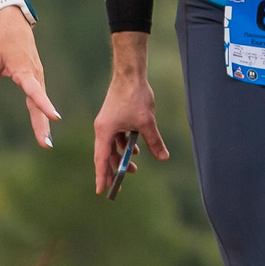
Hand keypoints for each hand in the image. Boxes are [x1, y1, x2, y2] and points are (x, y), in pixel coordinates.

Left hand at [0, 13, 59, 146]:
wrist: (14, 23)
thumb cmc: (1, 40)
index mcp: (24, 71)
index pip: (35, 92)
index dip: (44, 105)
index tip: (55, 118)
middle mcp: (35, 75)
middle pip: (39, 103)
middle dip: (43, 124)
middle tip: (46, 145)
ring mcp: (38, 76)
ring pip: (40, 101)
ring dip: (43, 121)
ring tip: (45, 141)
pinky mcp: (36, 76)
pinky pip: (39, 96)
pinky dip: (41, 111)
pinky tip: (43, 125)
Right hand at [92, 65, 170, 194]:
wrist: (130, 73)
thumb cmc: (134, 96)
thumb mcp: (147, 123)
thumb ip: (154, 142)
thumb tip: (163, 158)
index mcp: (104, 132)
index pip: (101, 160)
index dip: (102, 176)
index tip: (101, 191)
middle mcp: (102, 129)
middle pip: (106, 155)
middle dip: (114, 170)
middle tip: (119, 186)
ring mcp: (107, 123)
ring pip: (112, 146)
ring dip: (122, 157)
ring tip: (135, 168)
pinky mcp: (113, 118)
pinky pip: (117, 137)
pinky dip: (125, 145)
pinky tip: (137, 149)